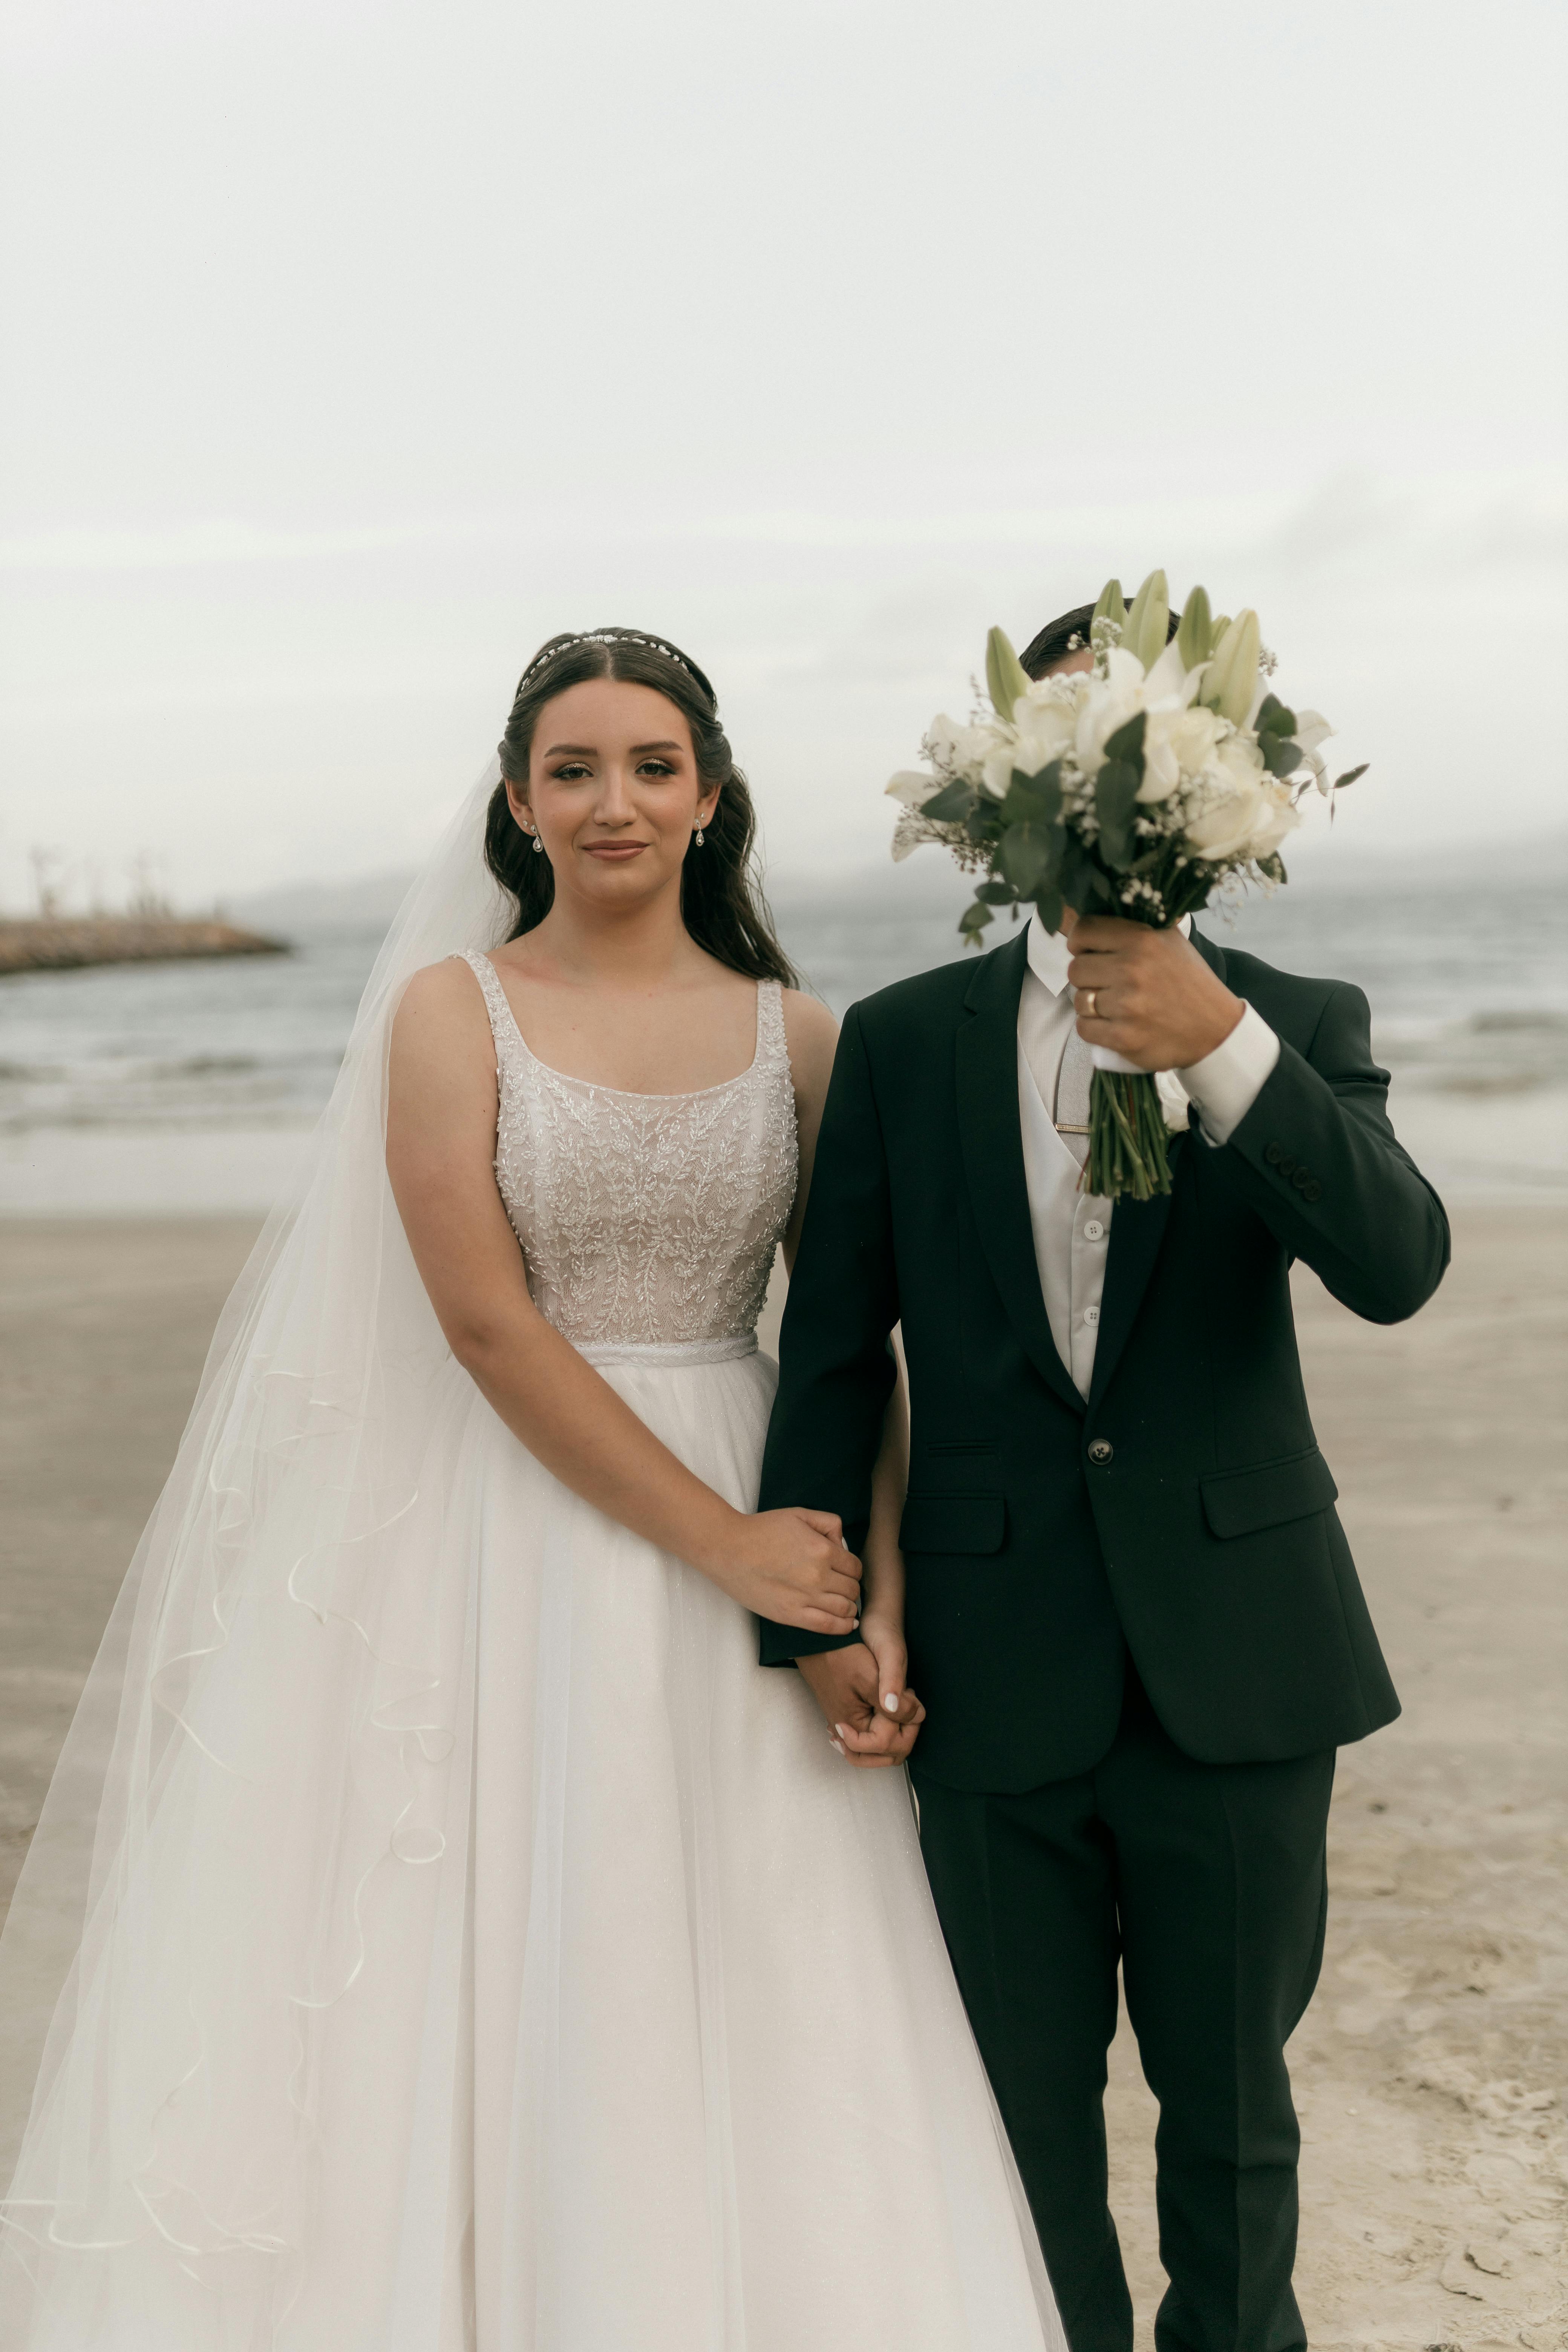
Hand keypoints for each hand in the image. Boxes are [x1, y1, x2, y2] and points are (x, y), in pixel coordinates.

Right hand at [716, 1508, 861, 1635]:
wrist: (729, 1549)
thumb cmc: (762, 1530)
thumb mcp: (799, 1514)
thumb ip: (828, 1523)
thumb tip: (842, 1543)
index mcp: (823, 1550)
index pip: (855, 1567)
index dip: (852, 1569)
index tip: (845, 1571)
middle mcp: (819, 1576)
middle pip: (852, 1589)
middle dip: (851, 1587)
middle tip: (841, 1586)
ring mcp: (805, 1598)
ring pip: (844, 1609)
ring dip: (848, 1606)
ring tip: (843, 1604)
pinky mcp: (791, 1615)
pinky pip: (827, 1626)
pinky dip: (843, 1627)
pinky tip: (847, 1623)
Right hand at [798, 1634, 925, 1769]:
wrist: (819, 1641)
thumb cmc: (842, 1655)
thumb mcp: (871, 1676)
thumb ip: (894, 1702)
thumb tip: (917, 1717)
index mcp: (851, 1726)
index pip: (887, 1747)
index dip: (906, 1727)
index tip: (908, 1699)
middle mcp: (846, 1732)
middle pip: (882, 1754)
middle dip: (903, 1734)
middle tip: (909, 1706)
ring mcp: (844, 1725)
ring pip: (877, 1747)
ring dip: (895, 1730)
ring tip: (900, 1705)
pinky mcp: (846, 1715)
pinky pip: (868, 1735)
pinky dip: (884, 1727)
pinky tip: (889, 1710)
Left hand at [1066, 913, 1242, 1071]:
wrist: (1216, 1030)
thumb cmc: (1189, 983)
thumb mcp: (1170, 942)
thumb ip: (1135, 929)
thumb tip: (1094, 923)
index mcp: (1143, 940)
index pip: (1084, 931)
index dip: (1079, 942)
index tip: (1086, 951)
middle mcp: (1132, 970)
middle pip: (1075, 969)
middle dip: (1087, 977)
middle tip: (1105, 983)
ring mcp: (1127, 1006)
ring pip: (1079, 1001)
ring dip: (1090, 1004)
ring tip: (1113, 1005)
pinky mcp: (1123, 1038)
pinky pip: (1084, 1028)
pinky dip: (1093, 1028)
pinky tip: (1112, 1024)